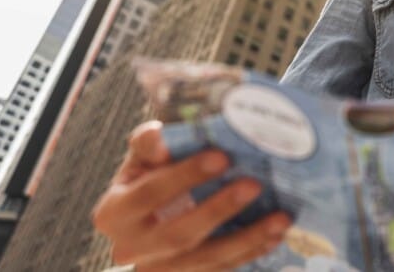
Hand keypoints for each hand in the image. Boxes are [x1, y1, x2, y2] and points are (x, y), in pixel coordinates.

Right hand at [92, 120, 291, 270]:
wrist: (147, 221)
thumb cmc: (149, 180)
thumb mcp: (141, 159)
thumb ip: (148, 145)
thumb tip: (158, 136)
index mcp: (113, 213)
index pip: (149, 194)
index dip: (184, 176)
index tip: (221, 157)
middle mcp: (130, 248)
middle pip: (178, 233)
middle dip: (219, 209)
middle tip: (254, 185)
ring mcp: (158, 270)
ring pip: (205, 259)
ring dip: (246, 238)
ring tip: (280, 218)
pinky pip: (220, 270)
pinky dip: (250, 252)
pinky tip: (275, 235)